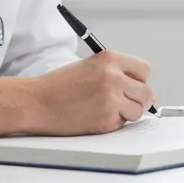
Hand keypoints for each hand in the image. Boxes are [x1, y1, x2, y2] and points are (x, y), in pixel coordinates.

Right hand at [30, 50, 156, 134]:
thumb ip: (117, 73)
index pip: (144, 70)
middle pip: (146, 92)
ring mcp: (111, 98)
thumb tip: (146, 91)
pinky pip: (122, 123)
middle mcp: (114, 76)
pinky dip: (113, 123)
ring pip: (138, 110)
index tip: (134, 87)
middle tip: (123, 104)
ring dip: (127, 114)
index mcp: (110, 59)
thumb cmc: (59, 86)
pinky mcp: (106, 118)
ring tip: (106, 110)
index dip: (140, 80)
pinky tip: (95, 117)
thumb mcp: (90, 66)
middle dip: (138, 100)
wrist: (36, 102)